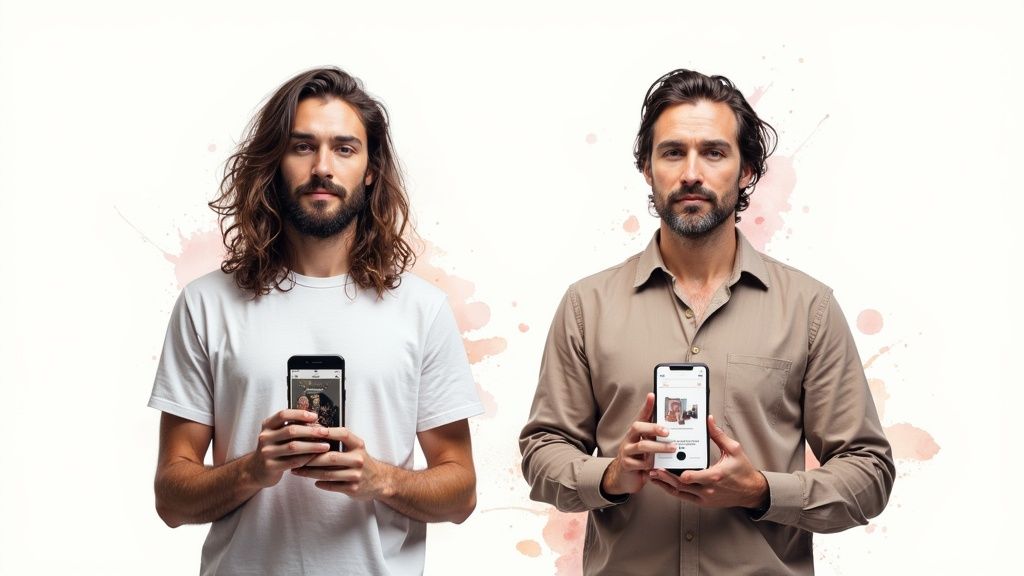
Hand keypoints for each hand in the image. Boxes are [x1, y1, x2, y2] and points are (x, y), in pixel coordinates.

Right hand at [249, 409, 331, 487]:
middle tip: (325, 432)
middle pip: (291, 431)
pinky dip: (306, 458)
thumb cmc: (274, 448)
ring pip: (293, 447)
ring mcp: (266, 452)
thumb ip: (291, 425)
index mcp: (267, 425)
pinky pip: (292, 462)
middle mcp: (265, 437)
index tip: (315, 416)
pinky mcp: (270, 466)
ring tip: (326, 446)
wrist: (256, 470)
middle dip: (311, 431)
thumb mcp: (277, 434)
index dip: (300, 414)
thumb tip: (315, 418)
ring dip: (312, 446)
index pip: (284, 415)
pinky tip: (316, 457)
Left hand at [291, 428, 393, 500]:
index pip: (343, 434)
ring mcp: (356, 475)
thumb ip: (338, 440)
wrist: (380, 481)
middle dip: (311, 457)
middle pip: (331, 457)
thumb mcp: (355, 447)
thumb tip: (314, 429)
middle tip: (295, 456)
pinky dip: (321, 483)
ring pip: (328, 473)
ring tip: (297, 470)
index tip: (312, 430)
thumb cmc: (360, 460)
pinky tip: (312, 480)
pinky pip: (332, 485)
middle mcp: (358, 459)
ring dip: (310, 472)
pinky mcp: (353, 488)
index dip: (328, 432)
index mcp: (358, 445)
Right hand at [601, 393, 675, 495]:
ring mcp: (627, 451)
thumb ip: (656, 438)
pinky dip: (652, 465)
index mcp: (636, 433)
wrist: (624, 478)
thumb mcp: (648, 447)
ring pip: (642, 446)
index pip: (641, 416)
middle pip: (638, 427)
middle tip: (668, 431)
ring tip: (673, 449)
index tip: (652, 395)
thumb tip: (673, 429)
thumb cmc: (640, 459)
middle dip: (654, 427)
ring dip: (659, 447)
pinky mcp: (627, 465)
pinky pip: (641, 464)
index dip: (646, 406)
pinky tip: (660, 467)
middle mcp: (629, 439)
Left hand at [649, 414, 767, 508]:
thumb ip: (718, 435)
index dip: (674, 473)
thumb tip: (708, 420)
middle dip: (664, 478)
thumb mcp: (733, 449)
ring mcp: (705, 498)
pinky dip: (673, 492)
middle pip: (680, 486)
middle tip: (651, 468)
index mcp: (714, 476)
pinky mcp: (704, 503)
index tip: (663, 463)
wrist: (751, 491)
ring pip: (680, 494)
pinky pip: (685, 498)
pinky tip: (665, 484)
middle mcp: (708, 489)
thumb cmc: (743, 470)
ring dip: (665, 485)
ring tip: (653, 476)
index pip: (689, 477)